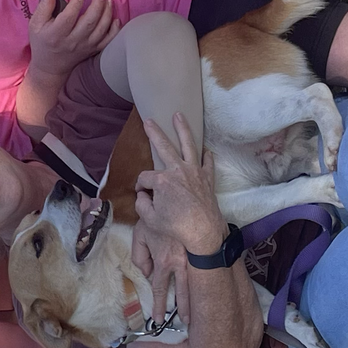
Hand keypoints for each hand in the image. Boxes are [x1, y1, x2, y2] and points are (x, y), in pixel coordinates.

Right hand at [25, 0, 119, 89]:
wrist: (50, 66)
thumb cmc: (42, 41)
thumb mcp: (35, 25)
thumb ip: (43, 8)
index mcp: (56, 33)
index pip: (68, 18)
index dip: (76, 5)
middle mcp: (72, 41)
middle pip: (88, 23)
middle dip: (97, 6)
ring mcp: (85, 46)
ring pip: (100, 30)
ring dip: (107, 15)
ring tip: (109, 1)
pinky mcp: (93, 50)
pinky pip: (107, 41)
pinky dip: (114, 31)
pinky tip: (116, 19)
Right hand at [133, 113, 224, 256]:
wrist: (203, 232)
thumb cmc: (176, 227)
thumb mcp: (150, 219)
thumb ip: (141, 205)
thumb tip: (142, 195)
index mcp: (161, 180)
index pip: (144, 178)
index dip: (140, 187)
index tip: (142, 195)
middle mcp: (178, 170)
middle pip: (163, 146)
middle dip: (154, 132)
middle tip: (149, 121)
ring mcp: (194, 172)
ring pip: (188, 144)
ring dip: (183, 128)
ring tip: (179, 115)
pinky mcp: (207, 178)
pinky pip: (207, 162)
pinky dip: (206, 155)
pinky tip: (204, 149)